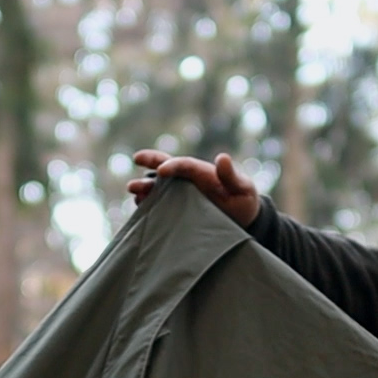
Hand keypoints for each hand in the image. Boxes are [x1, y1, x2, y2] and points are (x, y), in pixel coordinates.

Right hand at [127, 150, 260, 228]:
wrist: (243, 220)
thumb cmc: (243, 200)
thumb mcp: (242, 188)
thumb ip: (231, 176)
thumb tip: (222, 157)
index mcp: (202, 172)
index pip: (185, 164)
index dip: (173, 165)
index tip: (162, 171)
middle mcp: (188, 180)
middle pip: (166, 167)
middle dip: (151, 162)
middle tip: (136, 159)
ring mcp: (181, 194)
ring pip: (159, 187)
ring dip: (145, 187)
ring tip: (133, 191)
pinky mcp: (177, 209)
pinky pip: (160, 205)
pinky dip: (148, 205)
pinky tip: (140, 207)